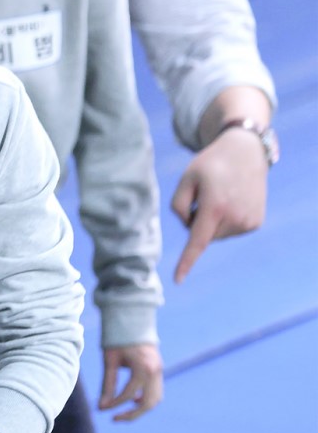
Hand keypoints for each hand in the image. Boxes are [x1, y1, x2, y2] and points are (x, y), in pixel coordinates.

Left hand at [98, 343, 162, 421]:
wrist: (132, 322)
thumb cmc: (118, 340)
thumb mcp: (109, 361)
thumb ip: (107, 384)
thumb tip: (101, 407)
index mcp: (142, 367)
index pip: (128, 394)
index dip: (114, 404)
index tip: (102, 409)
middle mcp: (155, 371)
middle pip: (148, 403)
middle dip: (131, 414)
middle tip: (115, 419)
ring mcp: (160, 371)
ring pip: (155, 400)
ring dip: (141, 409)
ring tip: (122, 412)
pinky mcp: (159, 370)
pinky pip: (156, 392)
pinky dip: (146, 399)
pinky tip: (131, 400)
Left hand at [170, 129, 267, 282]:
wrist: (246, 153)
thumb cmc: (210, 165)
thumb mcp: (186, 179)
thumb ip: (178, 205)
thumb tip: (189, 228)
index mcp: (214, 207)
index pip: (196, 241)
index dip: (186, 262)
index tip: (178, 280)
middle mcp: (234, 218)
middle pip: (203, 235)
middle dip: (197, 222)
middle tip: (204, 197)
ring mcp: (248, 222)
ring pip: (216, 234)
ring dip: (212, 221)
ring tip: (220, 196)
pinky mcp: (256, 223)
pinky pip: (230, 230)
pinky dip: (225, 220)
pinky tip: (231, 200)